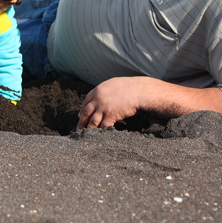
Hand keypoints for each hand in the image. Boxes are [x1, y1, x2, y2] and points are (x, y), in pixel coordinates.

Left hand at [76, 76, 221, 129]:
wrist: (142, 91)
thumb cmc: (133, 88)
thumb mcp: (117, 85)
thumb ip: (109, 91)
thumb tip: (107, 97)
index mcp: (99, 89)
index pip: (86, 100)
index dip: (82, 109)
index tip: (80, 115)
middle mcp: (99, 97)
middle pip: (86, 112)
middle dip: (81, 121)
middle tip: (78, 129)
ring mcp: (104, 106)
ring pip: (92, 121)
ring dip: (88, 129)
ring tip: (85, 136)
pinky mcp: (111, 115)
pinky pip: (102, 126)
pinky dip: (99, 132)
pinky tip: (98, 137)